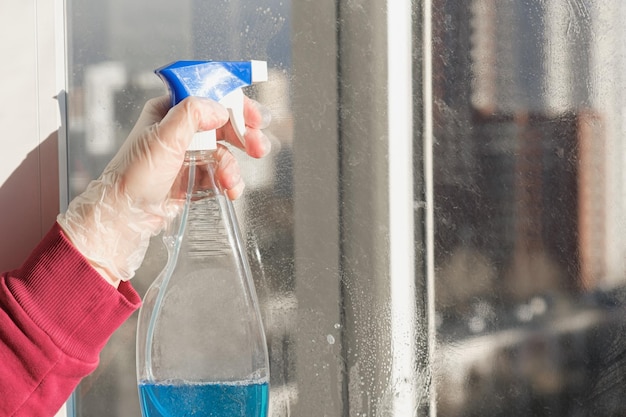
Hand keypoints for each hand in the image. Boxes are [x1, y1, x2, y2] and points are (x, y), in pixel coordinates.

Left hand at [57, 95, 271, 286]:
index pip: (209, 98)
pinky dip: (229, 182)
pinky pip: (222, 175)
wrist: (126, 216)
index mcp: (170, 112)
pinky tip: (230, 191)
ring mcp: (189, 155)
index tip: (254, 117)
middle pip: (224, 125)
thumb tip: (220, 108)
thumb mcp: (162, 138)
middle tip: (259, 147)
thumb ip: (192, 115)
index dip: (235, 105)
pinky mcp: (195, 178)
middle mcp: (181, 131)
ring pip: (226, 153)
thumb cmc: (134, 175)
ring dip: (234, 167)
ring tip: (231, 181)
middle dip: (244, 137)